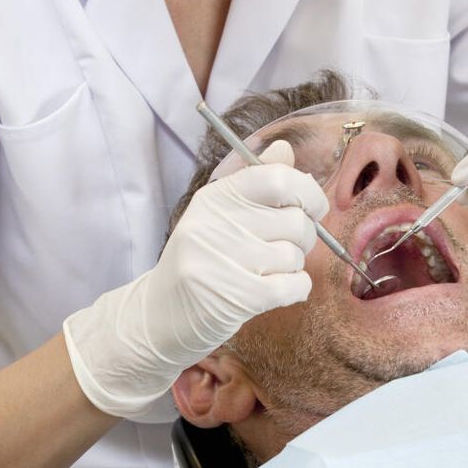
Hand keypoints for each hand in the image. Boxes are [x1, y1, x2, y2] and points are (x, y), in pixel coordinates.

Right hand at [62, 140, 326, 419]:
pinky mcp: (235, 297)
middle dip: (304, 238)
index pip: (277, 178)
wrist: (155, 318)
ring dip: (292, 268)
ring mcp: (222, 260)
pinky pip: (294, 285)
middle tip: (283, 249)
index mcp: (214, 197)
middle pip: (296, 221)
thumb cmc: (198, 264)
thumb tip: (285, 149)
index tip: (311, 208)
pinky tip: (278, 291)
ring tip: (266, 273)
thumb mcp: (217, 215)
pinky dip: (296, 289)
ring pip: (295, 256)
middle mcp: (215, 223)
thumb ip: (254, 181)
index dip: (308, 192)